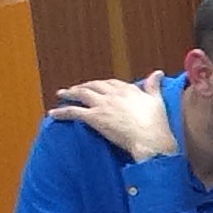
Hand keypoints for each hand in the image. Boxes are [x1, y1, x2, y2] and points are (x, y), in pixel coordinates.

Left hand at [49, 72, 176, 161]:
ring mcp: (102, 104)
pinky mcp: (94, 117)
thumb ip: (154, 86)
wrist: (150, 139)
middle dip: (83, 86)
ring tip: (61, 94)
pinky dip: (61, 112)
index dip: (102, 85)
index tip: (97, 86)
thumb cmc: (157, 124)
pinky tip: (53, 113)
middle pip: (93, 86)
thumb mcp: (157, 100)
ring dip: (69, 93)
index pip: (111, 83)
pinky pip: (73, 112)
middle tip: (75, 89)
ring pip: (81, 94)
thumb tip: (158, 73)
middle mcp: (113, 93)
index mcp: (128, 89)